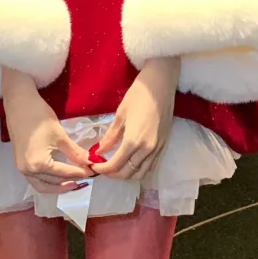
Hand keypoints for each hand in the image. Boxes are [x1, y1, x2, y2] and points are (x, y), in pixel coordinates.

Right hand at [1, 67, 92, 195]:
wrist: (19, 102)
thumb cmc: (40, 116)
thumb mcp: (60, 136)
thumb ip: (75, 153)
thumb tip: (91, 162)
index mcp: (39, 164)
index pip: (64, 173)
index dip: (81, 172)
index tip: (94, 172)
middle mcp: (28, 171)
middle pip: (53, 183)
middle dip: (71, 182)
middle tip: (86, 178)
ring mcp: (22, 169)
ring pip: (43, 186)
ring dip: (58, 187)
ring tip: (74, 183)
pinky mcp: (20, 164)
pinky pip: (36, 179)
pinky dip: (48, 182)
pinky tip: (58, 177)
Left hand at [94, 56, 179, 182]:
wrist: (161, 84)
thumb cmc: (138, 95)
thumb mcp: (120, 114)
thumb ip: (110, 136)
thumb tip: (99, 151)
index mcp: (133, 141)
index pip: (115, 165)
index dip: (102, 169)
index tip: (93, 166)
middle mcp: (147, 150)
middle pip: (128, 173)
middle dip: (113, 174)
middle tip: (102, 167)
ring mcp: (157, 149)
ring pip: (141, 173)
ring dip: (127, 175)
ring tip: (116, 167)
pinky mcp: (164, 145)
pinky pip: (151, 166)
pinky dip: (139, 170)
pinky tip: (131, 163)